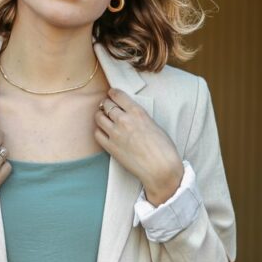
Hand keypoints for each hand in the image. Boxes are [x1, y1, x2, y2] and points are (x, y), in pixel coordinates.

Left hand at [94, 88, 183, 204]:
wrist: (160, 168)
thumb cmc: (163, 148)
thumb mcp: (154, 125)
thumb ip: (140, 118)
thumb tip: (131, 117)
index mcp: (137, 112)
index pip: (118, 95)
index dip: (112, 93)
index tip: (111, 93)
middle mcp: (124, 120)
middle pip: (106, 105)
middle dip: (106, 104)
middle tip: (106, 106)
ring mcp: (115, 134)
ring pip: (99, 117)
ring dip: (100, 115)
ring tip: (103, 117)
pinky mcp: (110, 147)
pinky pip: (97, 134)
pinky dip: (98, 130)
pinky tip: (103, 131)